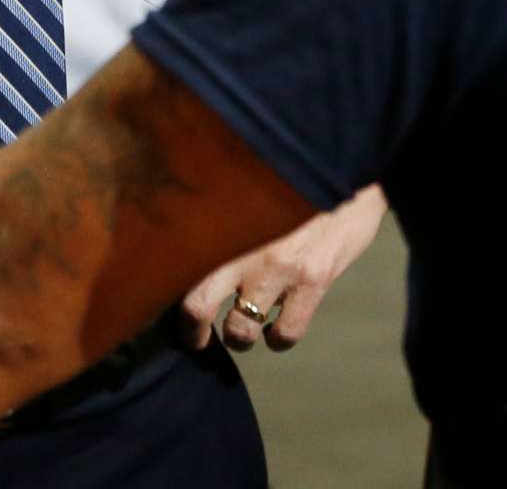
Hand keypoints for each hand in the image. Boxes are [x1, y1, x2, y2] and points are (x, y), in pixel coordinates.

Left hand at [178, 184, 386, 352]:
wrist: (341, 165)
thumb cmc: (285, 178)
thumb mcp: (244, 191)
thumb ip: (218, 219)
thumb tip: (189, 245)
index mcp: (219, 221)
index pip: (176, 267)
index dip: (165, 294)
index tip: (168, 304)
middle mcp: (242, 247)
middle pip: (197, 306)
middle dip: (192, 333)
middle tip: (196, 339)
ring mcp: (278, 268)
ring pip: (241, 330)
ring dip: (239, 338)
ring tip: (242, 330)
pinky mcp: (313, 281)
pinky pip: (286, 333)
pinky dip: (278, 340)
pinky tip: (277, 329)